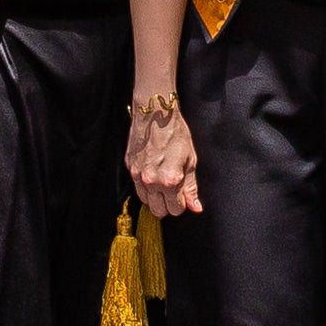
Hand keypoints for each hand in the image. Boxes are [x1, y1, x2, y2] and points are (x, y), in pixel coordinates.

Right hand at [124, 99, 198, 216]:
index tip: (183, 196)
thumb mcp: (190, 160)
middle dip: (167, 205)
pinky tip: (153, 174)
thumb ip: (191, 187)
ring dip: (155, 198)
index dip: (182, 204)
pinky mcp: (129, 168)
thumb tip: (195, 207)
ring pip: (146, 202)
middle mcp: (151, 181)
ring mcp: (138, 176)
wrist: (154, 114)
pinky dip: (146, 187)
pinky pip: (137, 188)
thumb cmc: (175, 133)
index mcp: (170, 181)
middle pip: (158, 211)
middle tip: (174, 192)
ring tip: (163, 182)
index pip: (176, 210)